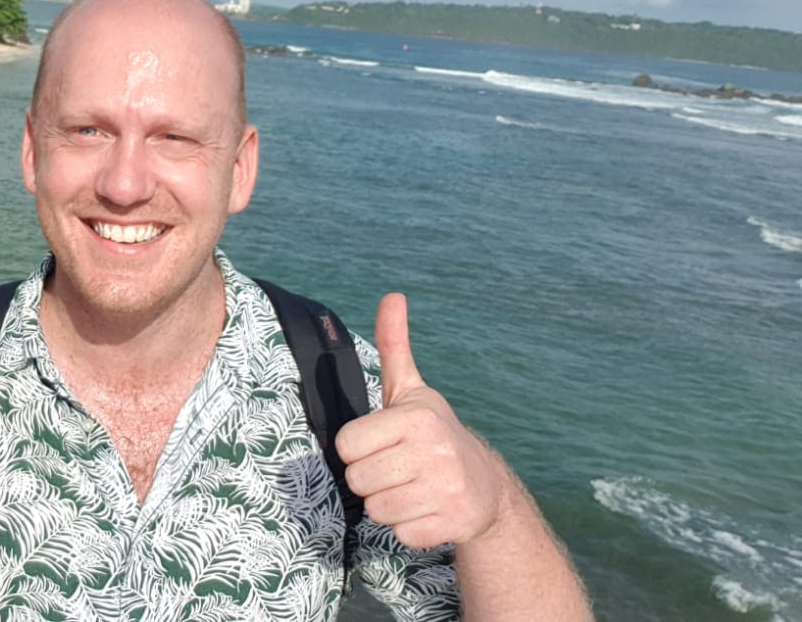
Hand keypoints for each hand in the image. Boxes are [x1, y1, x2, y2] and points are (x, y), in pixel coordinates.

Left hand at [335, 293, 509, 549]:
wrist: (486, 487)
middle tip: (397, 470)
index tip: (382, 444)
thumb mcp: (412, 392)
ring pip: (376, 510)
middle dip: (371, 479)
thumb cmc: (432, 435)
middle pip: (357, 480)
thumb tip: (392, 296)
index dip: (359, 448)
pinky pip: (401, 534)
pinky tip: (428, 511)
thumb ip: (394, 346)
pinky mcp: (453, 524)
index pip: (346, 446)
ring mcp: (446, 490)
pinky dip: (410, 528)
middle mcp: (433, 451)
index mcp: (415, 418)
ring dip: (388, 505)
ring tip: (412, 489)